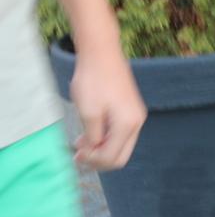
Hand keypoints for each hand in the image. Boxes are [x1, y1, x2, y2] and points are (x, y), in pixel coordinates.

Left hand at [68, 46, 144, 170]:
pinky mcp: (130, 110)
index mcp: (128, 125)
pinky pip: (120, 134)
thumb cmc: (93, 83)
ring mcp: (135, 116)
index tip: (75, 153)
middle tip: (78, 153)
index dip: (93, 160)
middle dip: (98, 159)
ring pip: (120, 145)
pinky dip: (106, 138)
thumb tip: (94, 150)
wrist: (102, 55)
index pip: (112, 157)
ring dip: (101, 149)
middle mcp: (137, 123)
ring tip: (80, 142)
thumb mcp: (88, 113)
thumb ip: (93, 137)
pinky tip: (90, 131)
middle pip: (120, 156)